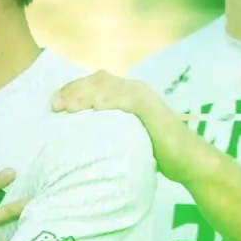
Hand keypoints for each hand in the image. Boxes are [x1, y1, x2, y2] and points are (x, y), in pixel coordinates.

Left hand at [52, 70, 196, 182]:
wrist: (187, 159)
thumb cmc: (154, 150)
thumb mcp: (124, 136)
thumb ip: (106, 130)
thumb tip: (78, 139)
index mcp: (125, 93)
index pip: (94, 83)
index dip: (72, 90)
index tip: (54, 103)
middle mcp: (133, 89)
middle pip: (97, 81)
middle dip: (73, 90)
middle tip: (55, 105)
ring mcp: (143, 96)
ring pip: (109, 87)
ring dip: (86, 94)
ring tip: (69, 106)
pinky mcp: (151, 107)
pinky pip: (129, 99)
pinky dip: (112, 100)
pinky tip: (97, 107)